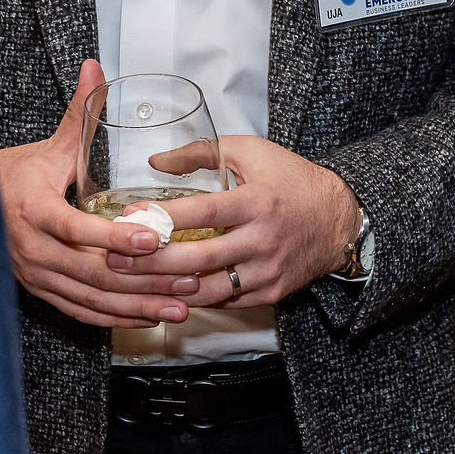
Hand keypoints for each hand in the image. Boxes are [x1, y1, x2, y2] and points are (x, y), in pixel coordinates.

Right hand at [0, 60, 200, 327]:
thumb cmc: (16, 174)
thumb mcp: (48, 146)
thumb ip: (78, 112)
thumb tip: (95, 67)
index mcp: (34, 210)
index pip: (76, 229)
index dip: (115, 236)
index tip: (154, 237)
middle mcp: (33, 249)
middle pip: (93, 272)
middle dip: (144, 280)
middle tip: (188, 280)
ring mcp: (36, 276)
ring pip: (92, 299)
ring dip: (138, 307)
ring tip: (180, 308)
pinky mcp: (41, 293)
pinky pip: (82, 312)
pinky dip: (117, 318)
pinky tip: (149, 317)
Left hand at [103, 136, 361, 307]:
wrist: (339, 218)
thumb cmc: (290, 179)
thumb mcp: (249, 151)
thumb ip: (201, 152)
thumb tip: (155, 162)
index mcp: (256, 202)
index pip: (204, 213)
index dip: (164, 218)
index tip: (130, 218)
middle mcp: (262, 240)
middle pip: (199, 260)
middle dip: (152, 262)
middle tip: (115, 258)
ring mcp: (266, 271)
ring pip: (208, 290)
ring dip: (167, 288)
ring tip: (132, 282)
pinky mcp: (270, 293)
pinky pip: (225, 302)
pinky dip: (195, 298)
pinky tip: (166, 291)